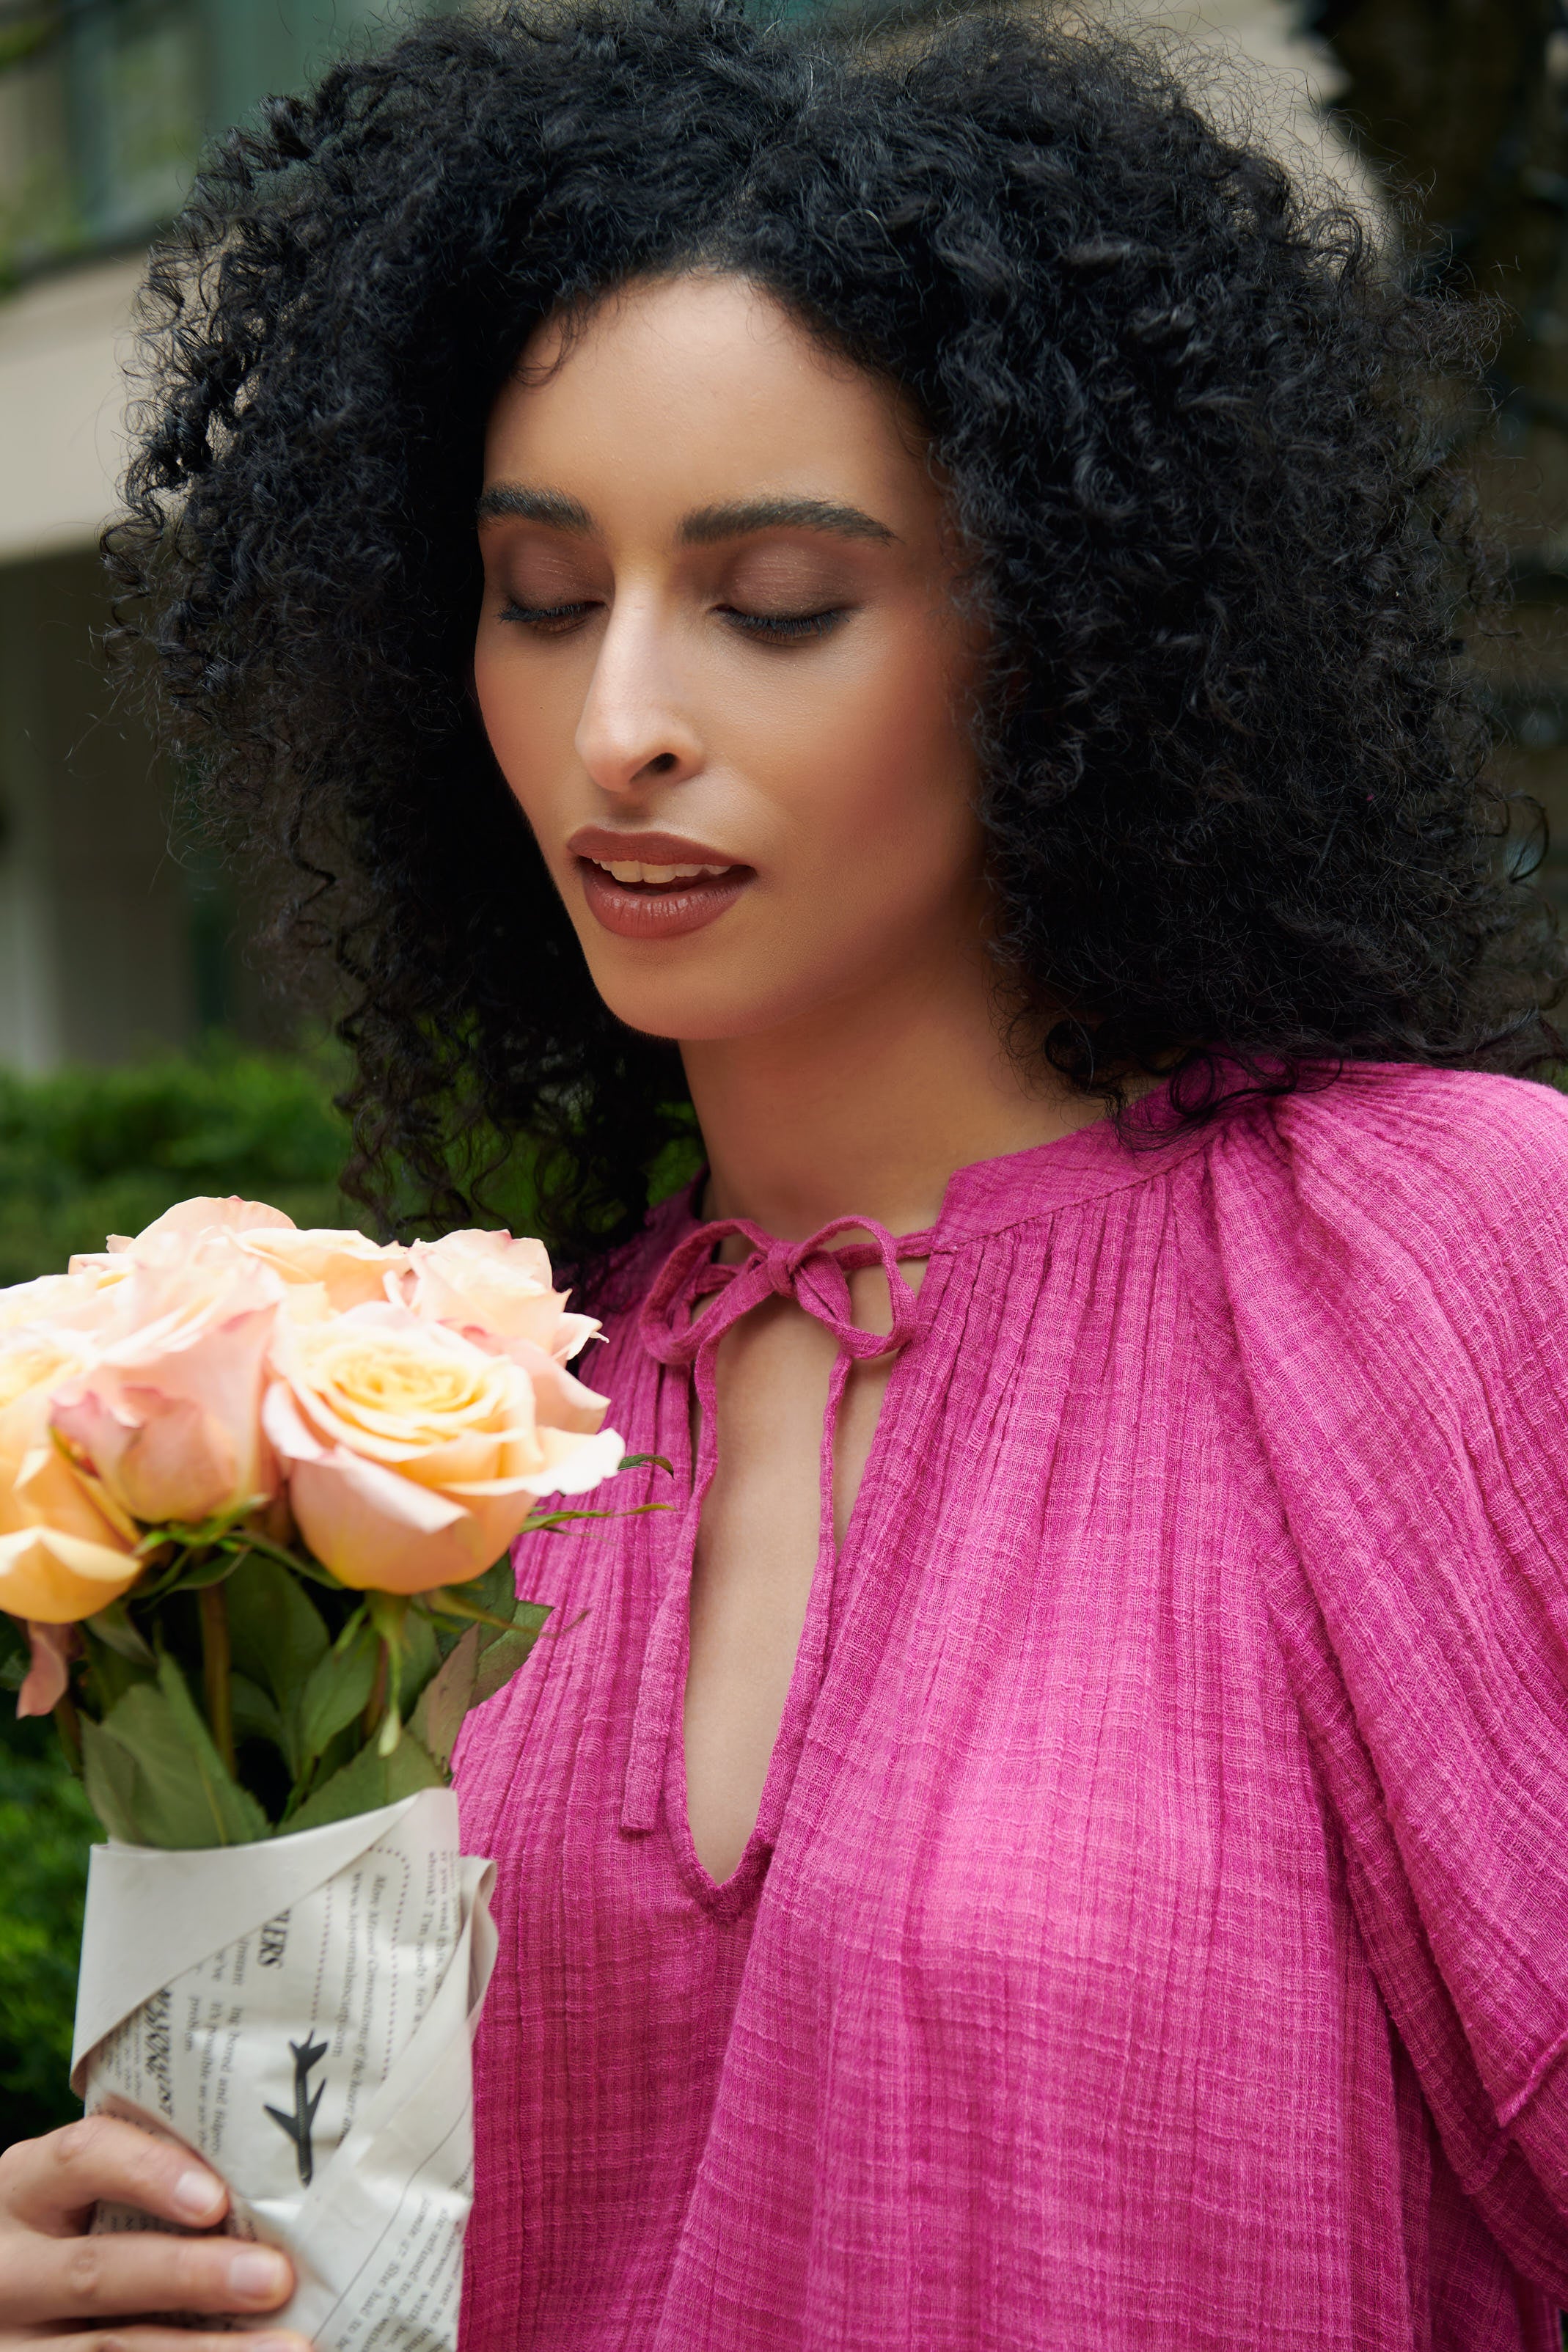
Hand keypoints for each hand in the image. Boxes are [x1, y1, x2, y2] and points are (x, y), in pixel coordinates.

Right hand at [0, 2116, 307, 2349]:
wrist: (9, 2291)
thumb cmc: (69, 2225)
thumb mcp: (80, 2192)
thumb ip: (148, 2175)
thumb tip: (269, 2177)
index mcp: (26, 2187)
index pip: (82, 2159)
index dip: (149, 2174)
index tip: (217, 2200)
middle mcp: (10, 2268)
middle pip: (99, 2273)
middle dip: (191, 2277)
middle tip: (274, 2280)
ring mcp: (13, 2342)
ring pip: (107, 2351)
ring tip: (284, 2348)